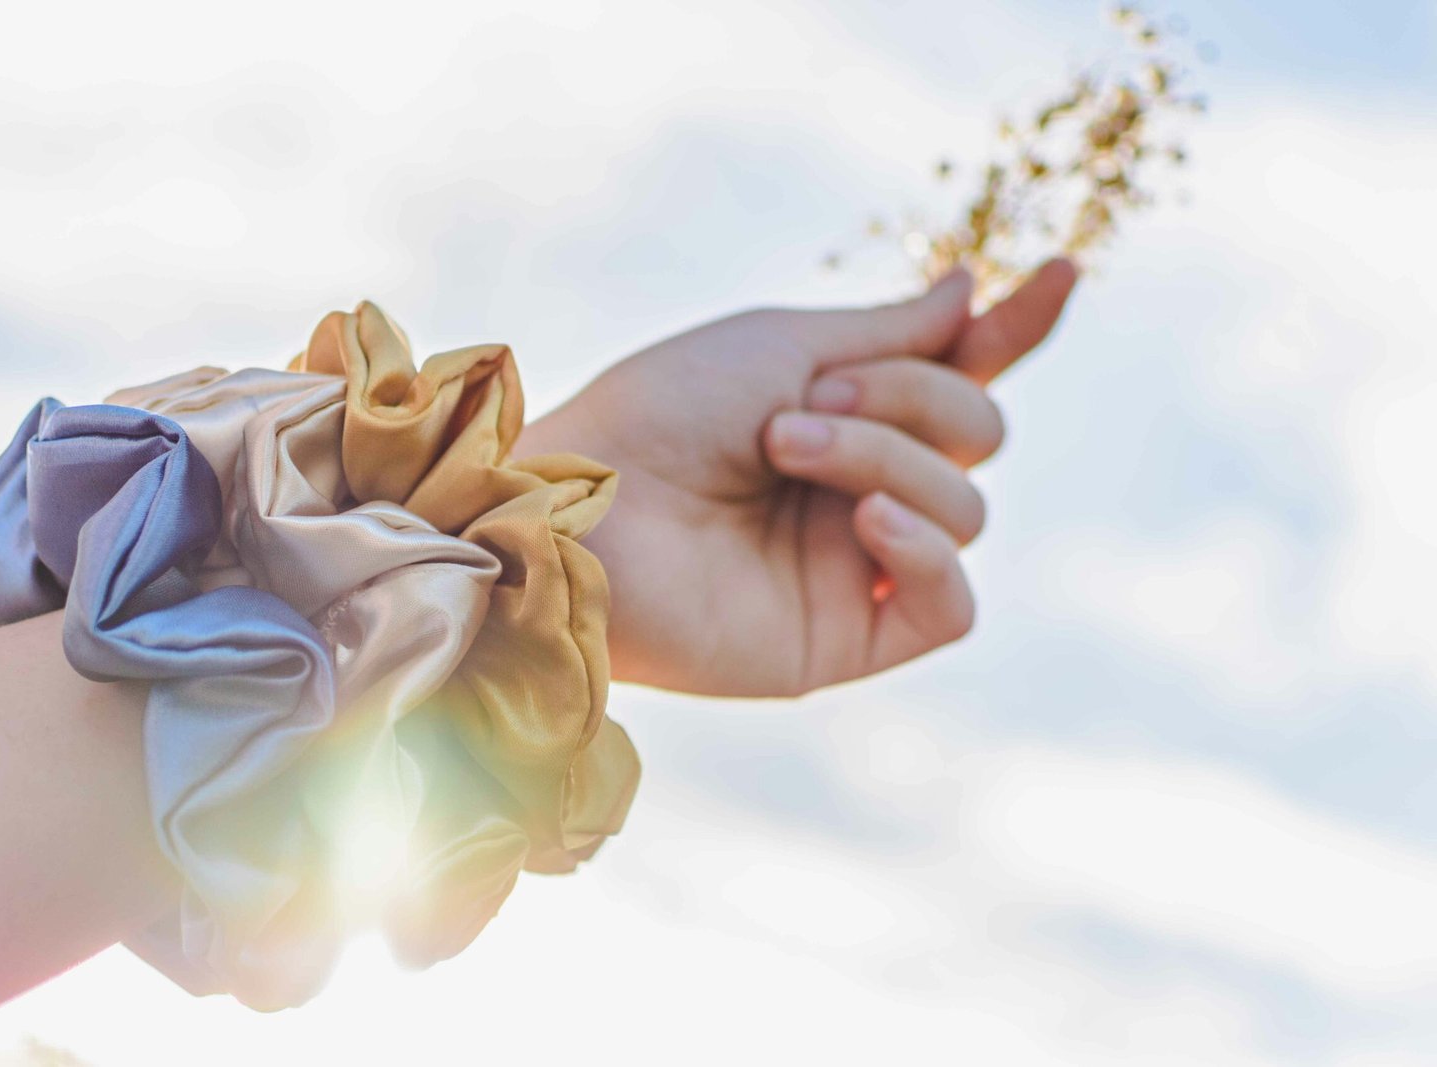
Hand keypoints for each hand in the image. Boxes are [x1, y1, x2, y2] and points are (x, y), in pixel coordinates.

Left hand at [518, 260, 1077, 696]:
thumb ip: (889, 331)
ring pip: (964, 507)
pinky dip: (925, 550)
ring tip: (786, 448)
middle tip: (804, 401)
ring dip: (885, 460)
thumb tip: (972, 289)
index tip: (1067, 273)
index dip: (1016, 331)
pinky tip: (867, 525)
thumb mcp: (780, 343)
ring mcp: (858, 565)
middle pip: (975, 434)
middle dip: (909, 398)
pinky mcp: (849, 637)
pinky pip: (953, 604)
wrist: (584, 507)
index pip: (960, 375)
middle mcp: (862, 489)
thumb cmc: (659, 414)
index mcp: (846, 414)